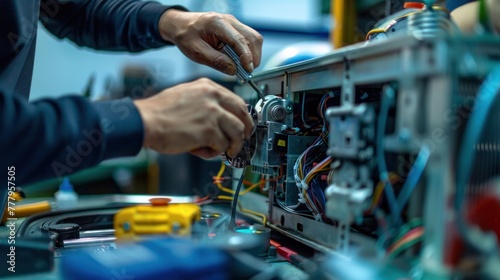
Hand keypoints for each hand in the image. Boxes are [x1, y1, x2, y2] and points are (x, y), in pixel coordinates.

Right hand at [133, 78, 254, 158]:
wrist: (145, 121)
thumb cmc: (160, 113)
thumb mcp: (187, 96)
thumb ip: (207, 103)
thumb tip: (222, 120)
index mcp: (208, 86)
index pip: (237, 101)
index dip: (242, 117)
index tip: (242, 126)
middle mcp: (213, 96)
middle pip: (243, 114)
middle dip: (245, 131)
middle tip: (241, 142)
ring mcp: (212, 113)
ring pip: (237, 132)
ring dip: (231, 145)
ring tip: (221, 150)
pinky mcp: (209, 130)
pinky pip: (222, 145)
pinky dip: (214, 152)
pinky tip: (203, 150)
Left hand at [158, 9, 262, 74]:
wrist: (180, 25)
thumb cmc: (185, 35)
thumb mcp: (196, 52)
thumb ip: (215, 61)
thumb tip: (233, 70)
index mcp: (217, 23)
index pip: (239, 40)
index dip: (247, 57)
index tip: (248, 69)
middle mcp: (229, 21)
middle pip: (253, 37)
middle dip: (254, 57)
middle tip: (247, 71)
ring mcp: (233, 24)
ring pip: (253, 39)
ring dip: (252, 55)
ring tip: (243, 68)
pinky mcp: (234, 29)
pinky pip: (247, 40)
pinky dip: (247, 52)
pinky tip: (239, 61)